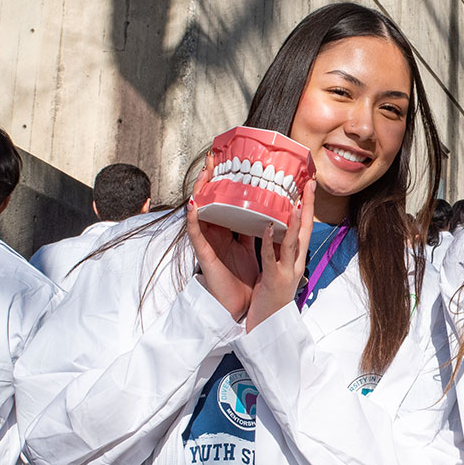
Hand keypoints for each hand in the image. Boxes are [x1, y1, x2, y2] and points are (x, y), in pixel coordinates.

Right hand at [187, 157, 257, 319]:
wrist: (241, 308)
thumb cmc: (245, 279)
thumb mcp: (253, 249)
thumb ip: (255, 232)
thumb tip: (269, 214)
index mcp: (231, 232)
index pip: (229, 202)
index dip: (230, 184)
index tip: (235, 162)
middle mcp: (218, 234)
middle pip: (213, 202)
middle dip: (213, 180)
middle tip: (215, 157)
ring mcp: (210, 243)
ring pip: (202, 212)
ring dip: (201, 192)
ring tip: (204, 172)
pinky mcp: (205, 256)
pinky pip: (197, 235)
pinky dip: (194, 219)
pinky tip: (194, 204)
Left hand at [246, 181, 315, 331]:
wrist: (269, 324)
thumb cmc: (270, 297)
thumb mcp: (276, 268)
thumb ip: (277, 250)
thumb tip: (273, 229)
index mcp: (296, 259)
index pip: (305, 228)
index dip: (307, 207)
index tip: (307, 187)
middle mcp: (296, 263)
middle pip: (306, 230)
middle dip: (307, 206)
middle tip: (309, 185)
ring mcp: (287, 271)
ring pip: (293, 243)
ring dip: (295, 222)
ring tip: (294, 203)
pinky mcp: (273, 279)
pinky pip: (271, 257)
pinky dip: (269, 242)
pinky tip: (267, 228)